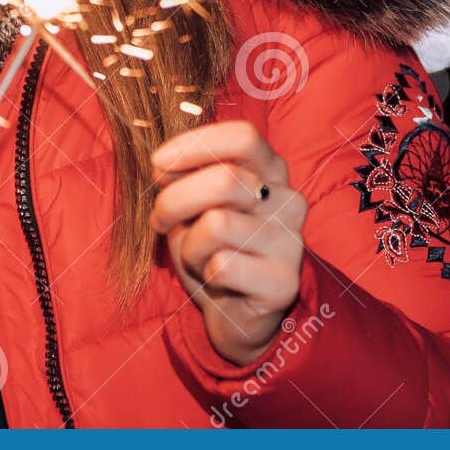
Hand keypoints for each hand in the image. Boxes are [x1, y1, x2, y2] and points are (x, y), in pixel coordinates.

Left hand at [150, 120, 306, 365]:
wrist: (235, 312)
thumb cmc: (211, 248)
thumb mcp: (192, 205)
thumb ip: (184, 178)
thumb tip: (163, 165)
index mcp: (269, 171)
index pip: (243, 137)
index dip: (195, 145)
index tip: (158, 164)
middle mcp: (287, 200)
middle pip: (225, 178)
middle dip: (175, 200)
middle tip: (160, 221)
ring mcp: (291, 241)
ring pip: (217, 224)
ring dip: (190, 245)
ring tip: (198, 257)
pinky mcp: (284, 282)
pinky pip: (222, 265)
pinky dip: (205, 273)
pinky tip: (217, 281)